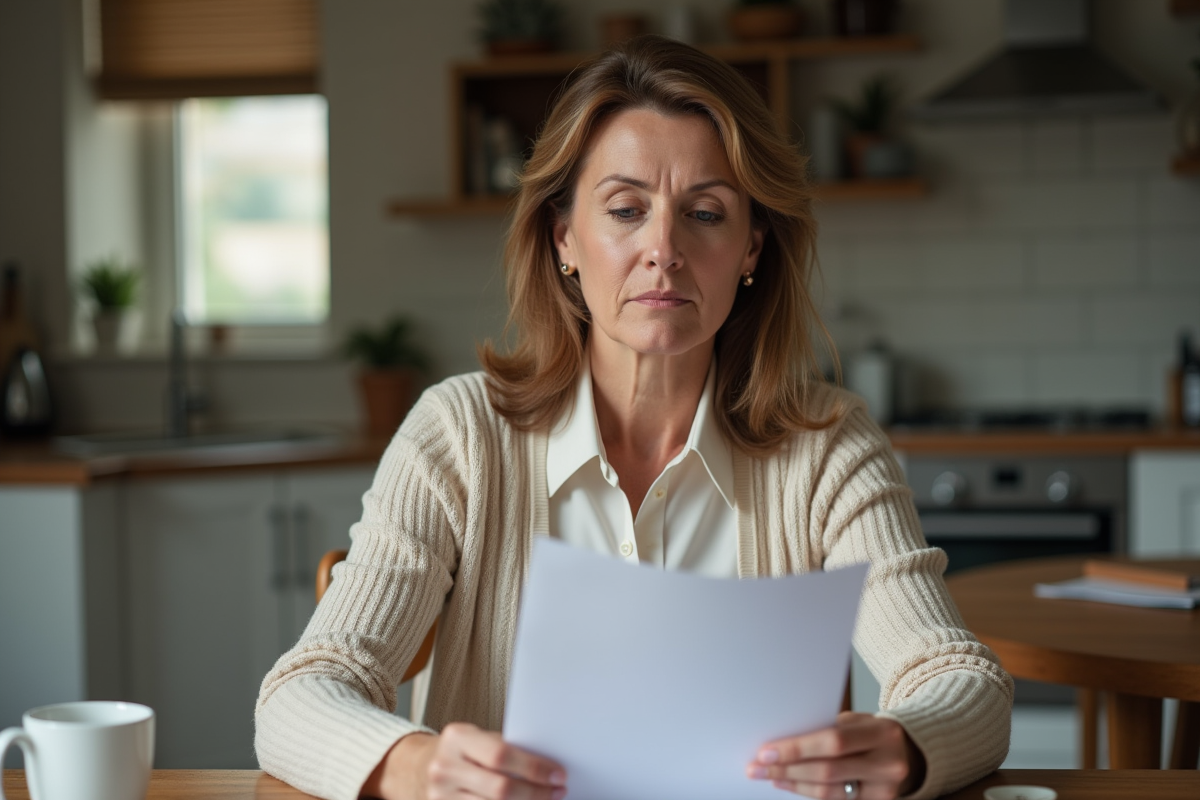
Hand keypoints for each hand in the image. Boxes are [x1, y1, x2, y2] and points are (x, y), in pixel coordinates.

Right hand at [362, 723, 567, 799]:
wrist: (417, 767)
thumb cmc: (459, 751)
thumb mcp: (476, 739)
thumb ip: (504, 748)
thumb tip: (547, 765)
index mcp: (457, 738)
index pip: (501, 755)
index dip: (533, 768)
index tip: (558, 774)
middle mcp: (444, 768)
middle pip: (500, 789)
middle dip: (536, 793)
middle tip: (558, 791)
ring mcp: (440, 797)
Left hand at [745, 712, 925, 799]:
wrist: (907, 753)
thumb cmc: (873, 733)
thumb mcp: (858, 721)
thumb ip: (827, 728)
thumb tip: (782, 739)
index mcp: (882, 732)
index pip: (833, 742)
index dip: (796, 748)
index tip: (766, 751)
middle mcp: (888, 763)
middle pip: (827, 770)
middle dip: (787, 768)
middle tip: (757, 767)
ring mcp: (885, 790)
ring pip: (828, 791)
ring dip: (793, 783)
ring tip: (770, 775)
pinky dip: (807, 792)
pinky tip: (790, 784)